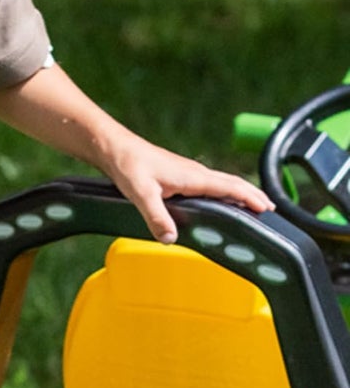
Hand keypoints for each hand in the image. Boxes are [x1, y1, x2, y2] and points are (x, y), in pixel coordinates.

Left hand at [105, 142, 272, 243]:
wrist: (116, 149)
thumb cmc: (129, 166)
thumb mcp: (141, 195)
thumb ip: (156, 217)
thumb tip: (171, 238)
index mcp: (193, 177)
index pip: (230, 187)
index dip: (250, 197)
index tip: (267, 208)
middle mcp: (196, 173)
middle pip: (232, 184)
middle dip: (253, 196)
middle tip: (270, 209)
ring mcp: (190, 173)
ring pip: (222, 183)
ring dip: (240, 193)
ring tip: (253, 206)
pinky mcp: (181, 175)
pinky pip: (210, 184)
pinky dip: (224, 192)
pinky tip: (220, 200)